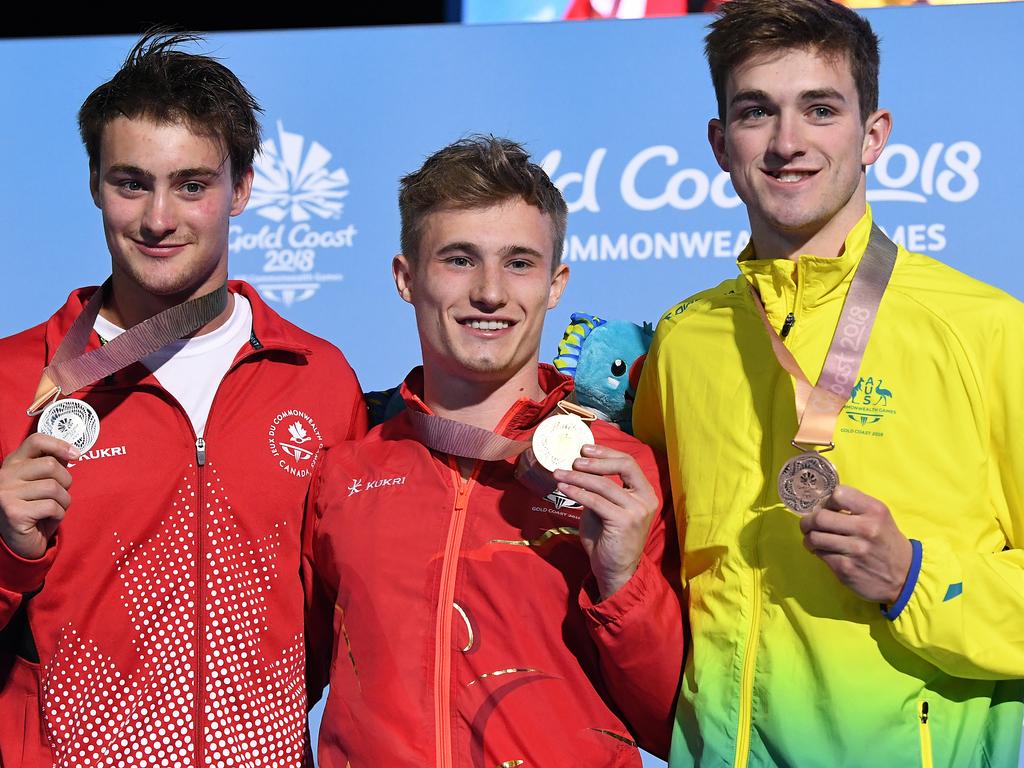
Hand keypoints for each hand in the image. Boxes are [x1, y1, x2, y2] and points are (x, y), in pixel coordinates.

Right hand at [0, 434, 76, 559]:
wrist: (19, 541)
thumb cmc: (35, 508)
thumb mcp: (40, 482)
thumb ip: (51, 466)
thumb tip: (72, 452)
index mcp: (12, 463)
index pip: (35, 440)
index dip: (59, 444)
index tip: (76, 455)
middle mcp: (5, 476)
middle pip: (51, 465)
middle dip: (65, 481)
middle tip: (60, 495)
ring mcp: (6, 494)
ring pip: (54, 488)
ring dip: (63, 501)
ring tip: (54, 509)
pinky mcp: (14, 512)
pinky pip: (52, 507)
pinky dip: (58, 515)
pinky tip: (47, 519)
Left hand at [552, 444, 657, 600]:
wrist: (614, 570)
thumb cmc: (607, 539)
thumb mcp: (604, 508)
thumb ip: (598, 490)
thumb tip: (576, 467)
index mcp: (644, 492)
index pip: (628, 462)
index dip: (605, 453)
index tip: (584, 449)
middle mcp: (646, 498)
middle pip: (624, 465)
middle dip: (596, 460)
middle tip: (573, 460)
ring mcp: (637, 510)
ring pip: (604, 484)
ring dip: (578, 477)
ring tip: (559, 474)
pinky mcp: (625, 521)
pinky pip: (596, 501)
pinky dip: (577, 492)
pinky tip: (563, 488)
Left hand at [799, 484, 912, 603]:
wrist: (906, 576)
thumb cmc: (887, 542)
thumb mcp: (880, 517)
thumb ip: (855, 506)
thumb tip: (821, 504)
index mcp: (874, 511)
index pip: (838, 494)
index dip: (827, 501)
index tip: (826, 509)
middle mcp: (865, 528)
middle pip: (820, 517)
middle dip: (808, 521)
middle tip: (808, 524)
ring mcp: (855, 550)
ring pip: (814, 538)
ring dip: (809, 538)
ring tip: (813, 539)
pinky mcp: (846, 569)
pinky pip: (820, 555)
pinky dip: (817, 552)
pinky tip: (823, 552)